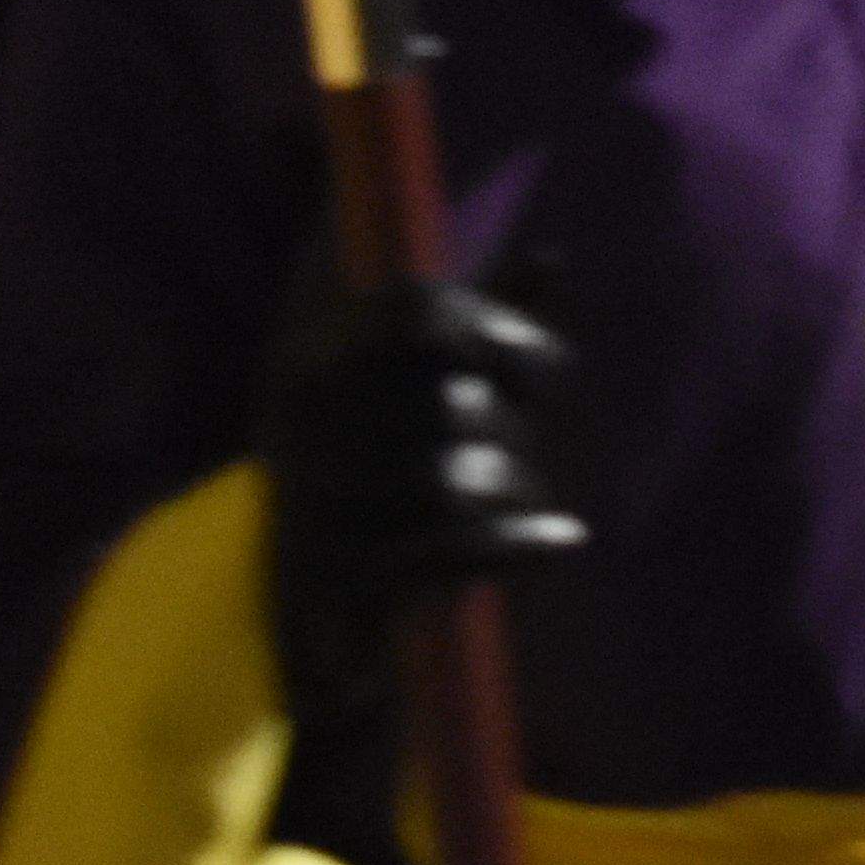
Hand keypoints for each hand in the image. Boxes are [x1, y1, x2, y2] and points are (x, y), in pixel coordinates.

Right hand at [265, 276, 583, 715]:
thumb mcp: (420, 383)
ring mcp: (313, 503)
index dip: (497, 328)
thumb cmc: (382, 469)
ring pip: (450, 477)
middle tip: (528, 442)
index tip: (548, 363)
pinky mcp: (340, 577)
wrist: (311, 609)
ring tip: (528, 491)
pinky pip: (442, 551)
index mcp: (314, 359)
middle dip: (511, 425)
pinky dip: (511, 546)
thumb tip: (554, 255)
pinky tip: (564, 539)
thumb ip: (480, 323)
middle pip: (451, 400)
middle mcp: (300, 426)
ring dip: (511, 486)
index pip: (416, 311)